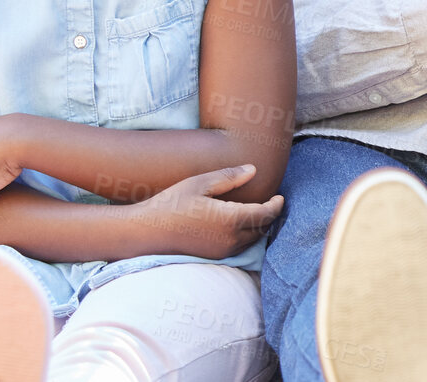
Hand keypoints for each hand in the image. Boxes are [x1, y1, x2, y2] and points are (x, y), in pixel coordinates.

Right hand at [130, 164, 283, 260]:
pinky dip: (248, 236)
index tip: (280, 196)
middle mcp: (231, 239)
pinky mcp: (214, 257)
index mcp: (231, 219)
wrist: (146, 232)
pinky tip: (242, 225)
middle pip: (263, 228)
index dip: (276, 205)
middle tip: (273, 202)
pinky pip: (240, 247)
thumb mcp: (199, 183)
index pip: (266, 214)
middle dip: (271, 215)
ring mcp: (222, 251)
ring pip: (253, 240)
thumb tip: (253, 170)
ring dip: (260, 227)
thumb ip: (229, 177)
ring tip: (260, 211)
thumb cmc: (171, 204)